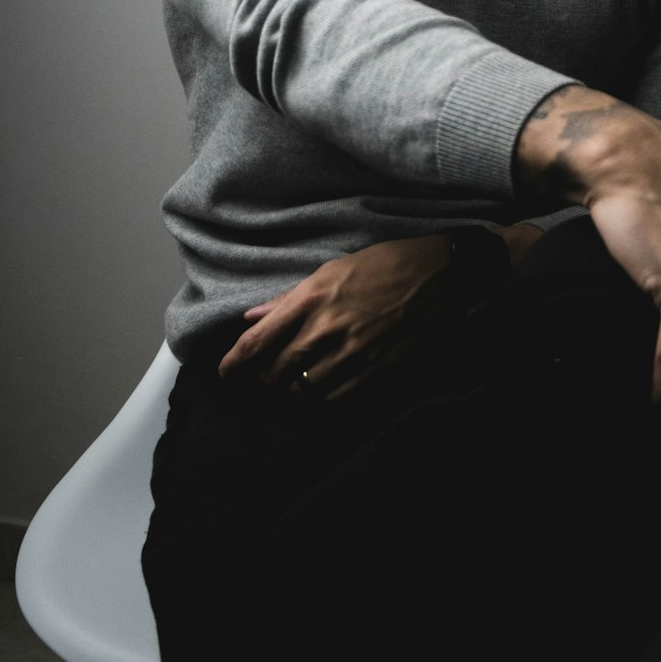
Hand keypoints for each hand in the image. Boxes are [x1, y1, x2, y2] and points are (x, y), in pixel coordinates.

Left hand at [217, 233, 457, 398]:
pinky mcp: (376, 367)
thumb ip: (288, 299)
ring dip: (290, 392)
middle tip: (260, 379)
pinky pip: (336, 397)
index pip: (258, 341)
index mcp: (311, 298)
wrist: (436, 271)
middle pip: (276, 370)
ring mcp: (352, 351)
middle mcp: (326, 327)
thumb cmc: (381, 263)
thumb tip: (252, 318)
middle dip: (262, 379)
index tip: (225, 372)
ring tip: (288, 387)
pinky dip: (320, 399)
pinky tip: (318, 392)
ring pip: (303, 389)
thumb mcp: (330, 269)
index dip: (234, 362)